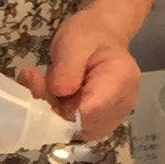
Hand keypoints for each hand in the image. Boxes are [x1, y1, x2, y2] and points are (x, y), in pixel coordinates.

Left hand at [27, 9, 143, 136]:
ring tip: (50, 84)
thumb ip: (66, 68)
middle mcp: (124, 102)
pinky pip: (79, 128)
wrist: (103, 33)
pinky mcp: (106, 120)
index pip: (90, 112)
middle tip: (40, 81)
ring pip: (78, 130)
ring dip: (56, 112)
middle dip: (55, 109)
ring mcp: (117, 114)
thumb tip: (60, 93)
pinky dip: (62, 114)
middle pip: (84, 125)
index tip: (44, 87)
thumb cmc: (89, 33)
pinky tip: (57, 93)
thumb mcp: (72, 42)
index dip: (62, 109)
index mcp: (120, 79)